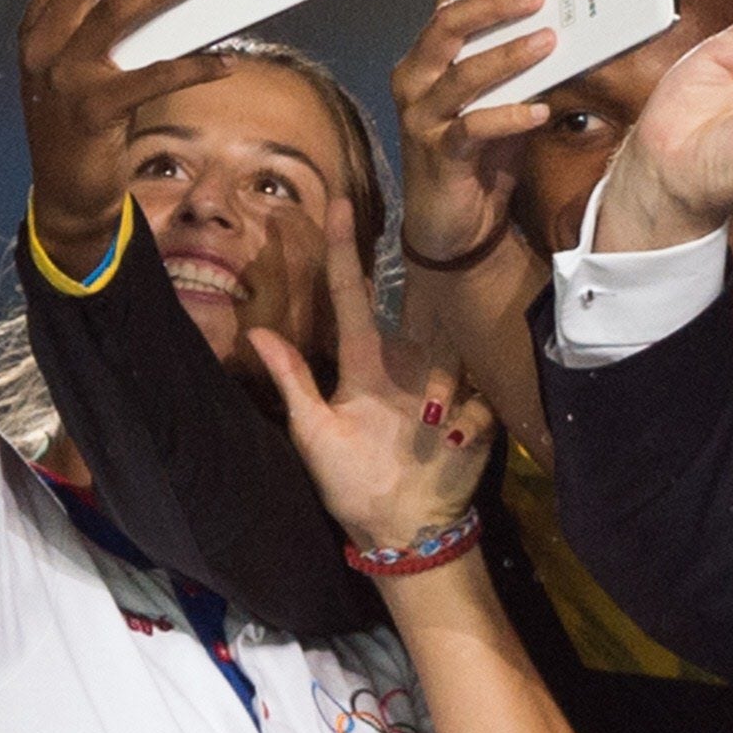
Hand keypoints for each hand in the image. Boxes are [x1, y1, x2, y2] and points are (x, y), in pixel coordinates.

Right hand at [18, 0, 233, 253]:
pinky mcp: (93, 111)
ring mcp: (63, 75)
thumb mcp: (81, 68)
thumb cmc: (84, 124)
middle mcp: (41, 42)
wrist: (66, 194)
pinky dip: (194, 65)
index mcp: (36, 24)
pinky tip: (225, 62)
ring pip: (117, 10)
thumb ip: (107, 28)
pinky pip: (153, 76)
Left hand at [250, 201, 494, 554]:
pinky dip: (464, 422)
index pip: (353, 296)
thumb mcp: (315, 434)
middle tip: (429, 270)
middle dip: (426, 292)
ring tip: (428, 430)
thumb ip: (294, 381)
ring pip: (455, 352)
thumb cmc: (352, 484)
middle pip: (418, 312)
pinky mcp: (478, 412)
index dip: (343, 251)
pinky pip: (477, 400)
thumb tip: (255, 333)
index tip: (338, 202)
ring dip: (443, 386)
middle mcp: (408, 366)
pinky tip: (451, 445)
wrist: (405, 530)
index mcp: (365, 365)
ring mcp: (446, 387)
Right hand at [392, 0, 555, 266]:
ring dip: (507, 55)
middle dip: (494, 4)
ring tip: (549, 42)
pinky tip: (538, 112)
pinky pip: (471, 128)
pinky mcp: (438, 154)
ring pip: (460, 73)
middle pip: (447, 25)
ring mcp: (423, 116)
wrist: (454, 223)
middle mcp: (417, 78)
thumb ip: (518, 66)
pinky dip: (507, 116)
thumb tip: (563, 28)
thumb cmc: (479, 155)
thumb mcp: (499, 99)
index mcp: (430, 57)